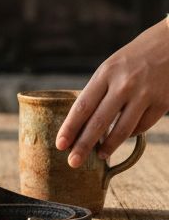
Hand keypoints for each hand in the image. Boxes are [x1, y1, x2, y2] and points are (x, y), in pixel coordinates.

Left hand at [56, 19, 168, 166]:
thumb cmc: (135, 57)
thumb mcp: (112, 66)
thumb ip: (100, 91)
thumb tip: (84, 123)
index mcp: (106, 73)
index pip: (82, 106)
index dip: (70, 128)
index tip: (60, 145)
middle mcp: (124, 84)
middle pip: (99, 122)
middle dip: (83, 145)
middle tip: (73, 162)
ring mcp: (145, 94)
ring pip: (122, 130)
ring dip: (109, 146)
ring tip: (100, 156)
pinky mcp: (162, 102)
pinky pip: (142, 127)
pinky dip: (131, 134)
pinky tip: (124, 137)